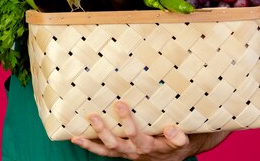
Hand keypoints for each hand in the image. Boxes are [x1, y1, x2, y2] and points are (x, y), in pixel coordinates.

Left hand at [71, 101, 192, 159]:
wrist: (173, 155)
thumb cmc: (175, 143)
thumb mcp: (182, 141)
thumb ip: (178, 137)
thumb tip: (172, 129)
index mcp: (148, 146)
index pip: (135, 135)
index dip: (127, 121)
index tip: (121, 103)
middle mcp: (134, 151)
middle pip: (116, 144)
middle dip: (103, 130)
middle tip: (93, 116)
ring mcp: (126, 153)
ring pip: (107, 150)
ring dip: (91, 143)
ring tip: (77, 136)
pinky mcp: (120, 152)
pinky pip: (104, 151)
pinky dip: (90, 146)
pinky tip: (76, 138)